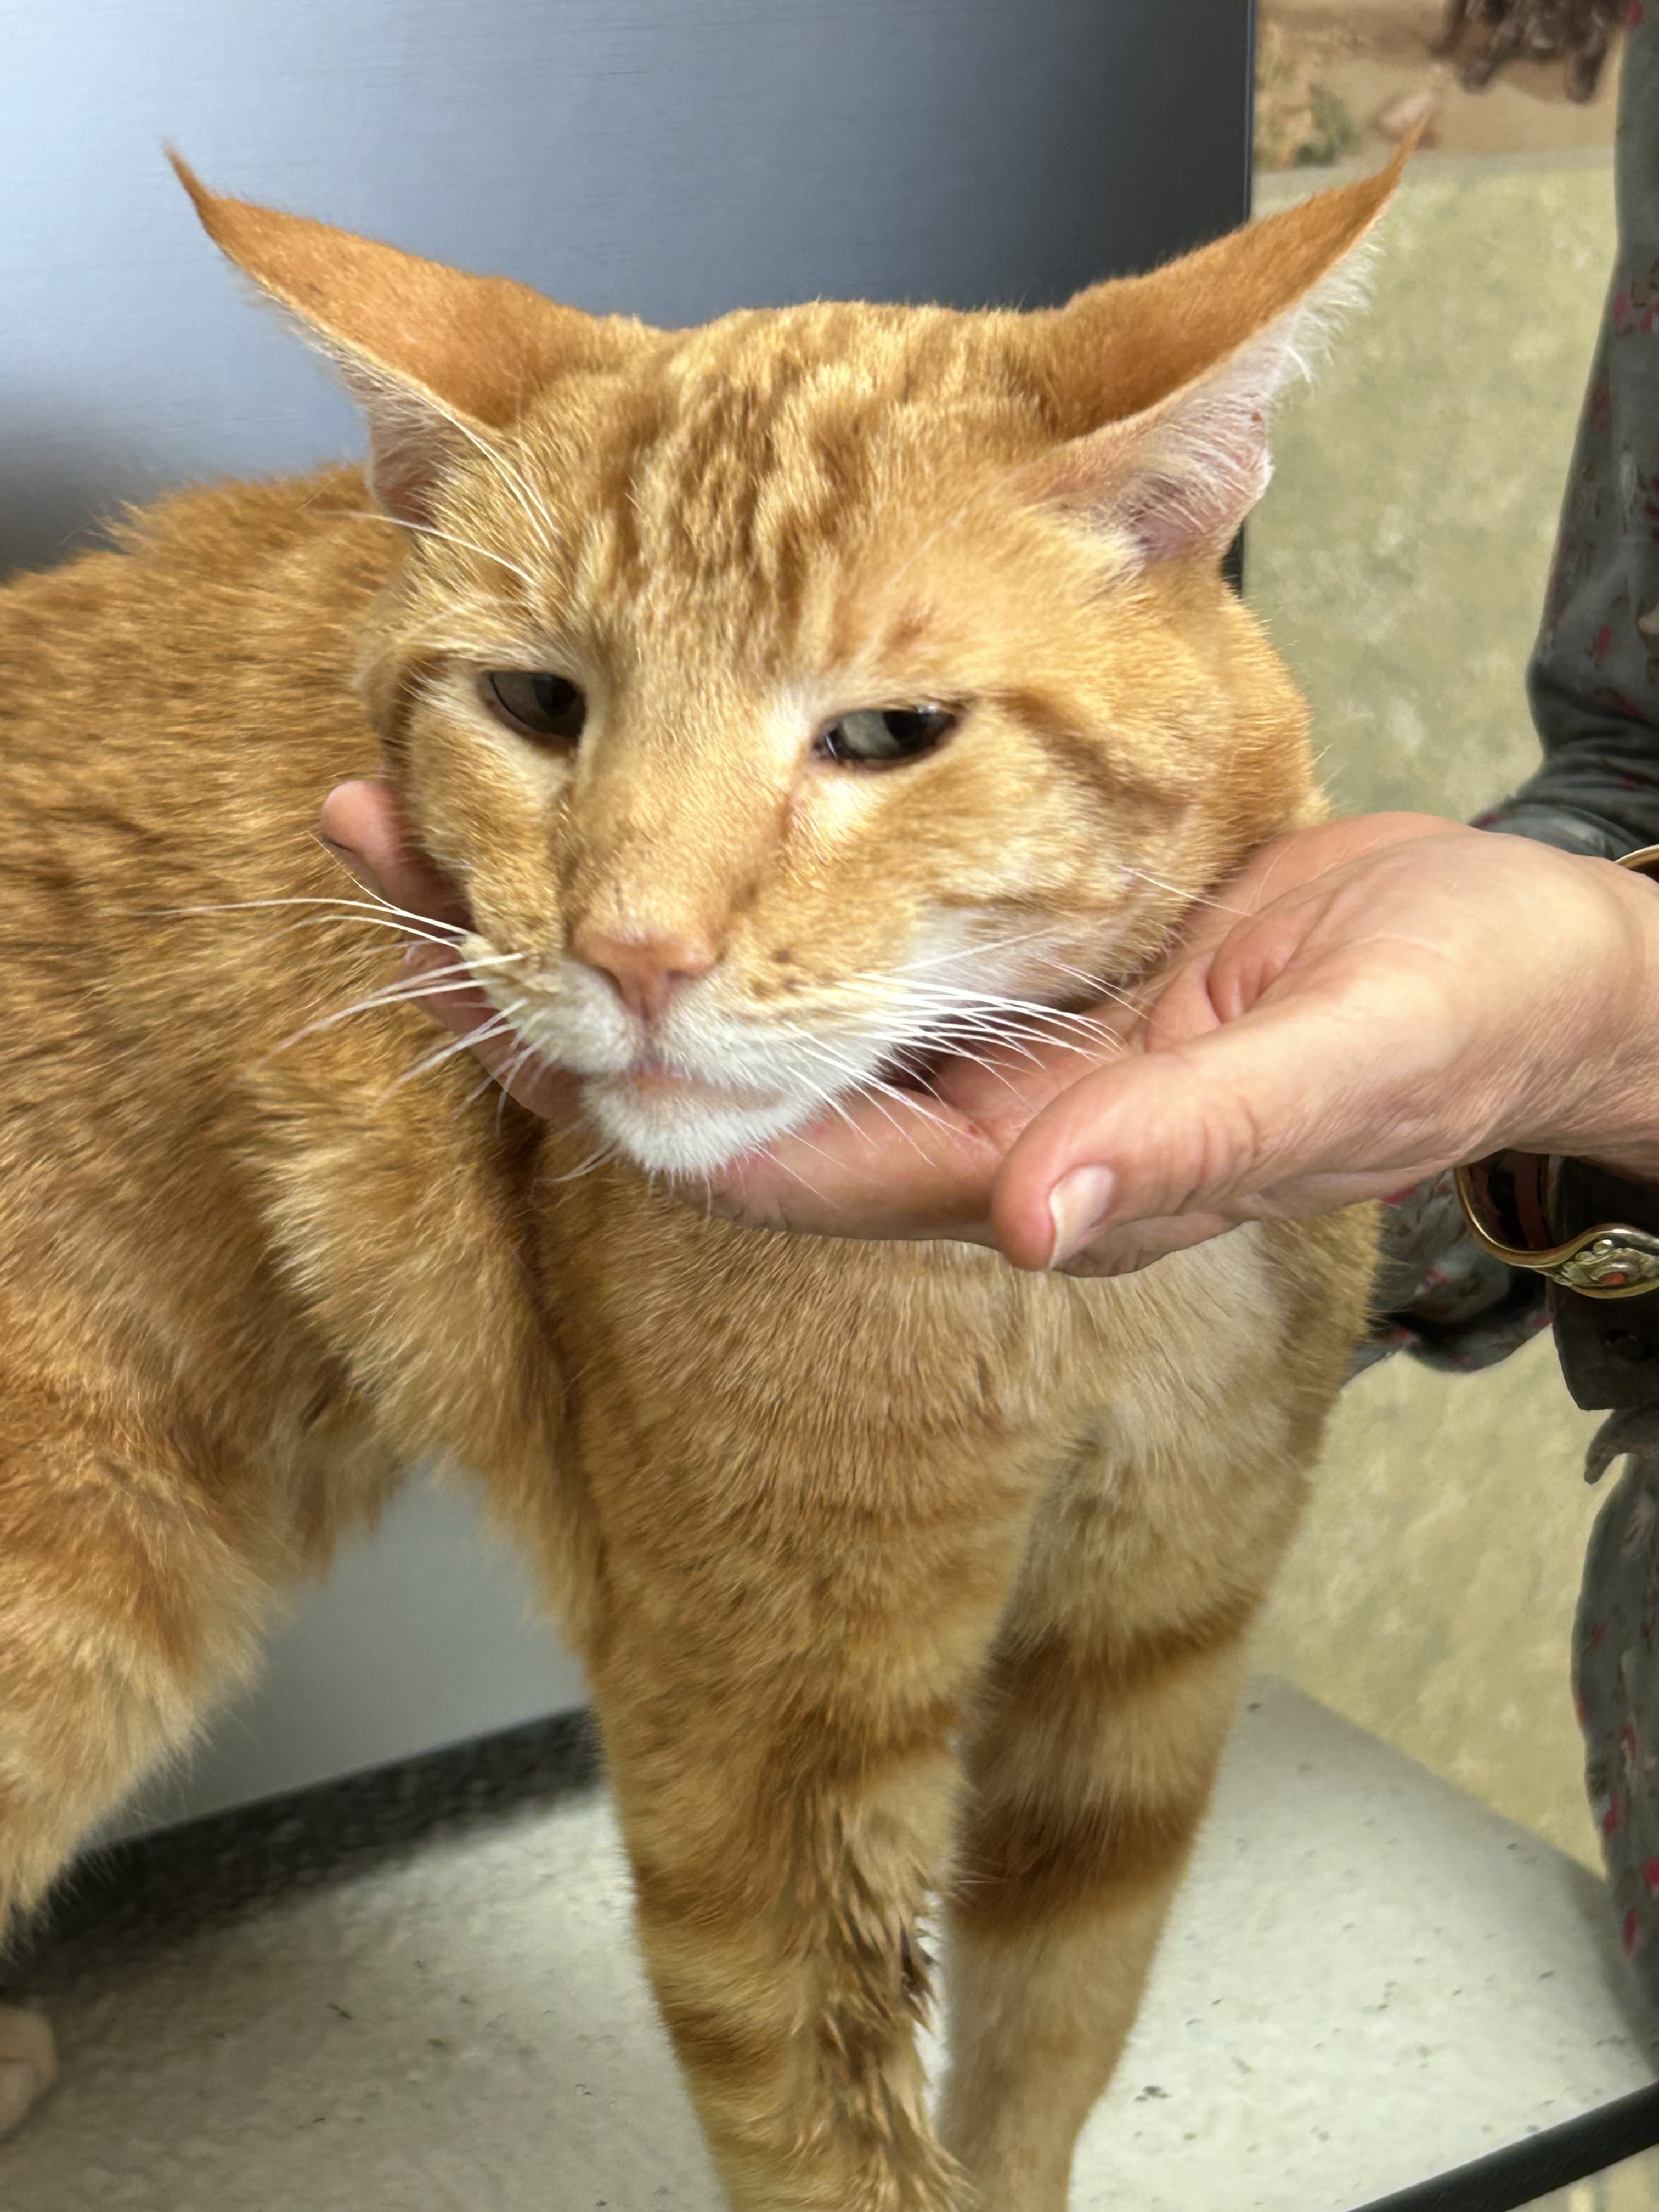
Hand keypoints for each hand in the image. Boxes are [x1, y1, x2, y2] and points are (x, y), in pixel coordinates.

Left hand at [319, 785, 1658, 1277]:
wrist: (1500, 975)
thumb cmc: (1446, 1022)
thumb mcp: (1337, 1073)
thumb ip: (1192, 1144)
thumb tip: (1033, 1219)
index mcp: (1026, 1163)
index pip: (779, 1153)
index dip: (628, 1085)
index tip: (487, 991)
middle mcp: (966, 1116)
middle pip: (712, 1066)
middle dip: (548, 976)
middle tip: (385, 852)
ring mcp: (969, 1035)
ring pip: (737, 979)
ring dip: (590, 894)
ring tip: (431, 793)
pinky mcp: (989, 955)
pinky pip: (812, 915)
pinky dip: (707, 844)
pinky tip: (617, 764)